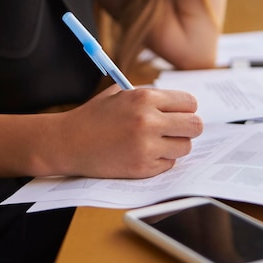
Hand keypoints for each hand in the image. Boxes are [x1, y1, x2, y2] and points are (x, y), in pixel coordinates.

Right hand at [54, 85, 202, 178]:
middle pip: (195, 125)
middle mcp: (148, 121)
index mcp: (144, 98)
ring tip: (158, 143)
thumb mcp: (120, 95)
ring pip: (185, 147)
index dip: (186, 109)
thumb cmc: (93, 117)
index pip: (190, 103)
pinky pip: (169, 164)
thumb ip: (149, 97)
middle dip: (188, 128)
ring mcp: (146, 146)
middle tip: (176, 130)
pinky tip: (144, 154)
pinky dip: (161, 160)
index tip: (179, 114)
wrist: (68, 142)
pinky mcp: (142, 167)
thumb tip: (180, 105)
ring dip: (175, 146)